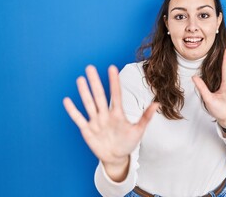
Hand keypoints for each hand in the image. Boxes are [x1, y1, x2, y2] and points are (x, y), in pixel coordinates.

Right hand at [63, 65, 158, 179]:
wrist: (116, 157)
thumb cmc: (128, 142)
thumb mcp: (138, 131)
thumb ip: (146, 117)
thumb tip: (157, 103)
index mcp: (118, 113)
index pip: (115, 94)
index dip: (114, 82)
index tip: (112, 68)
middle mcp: (105, 114)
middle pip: (99, 96)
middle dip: (95, 82)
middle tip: (90, 67)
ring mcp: (96, 121)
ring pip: (89, 104)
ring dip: (84, 93)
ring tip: (80, 79)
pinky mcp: (87, 130)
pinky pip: (78, 119)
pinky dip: (73, 111)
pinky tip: (67, 100)